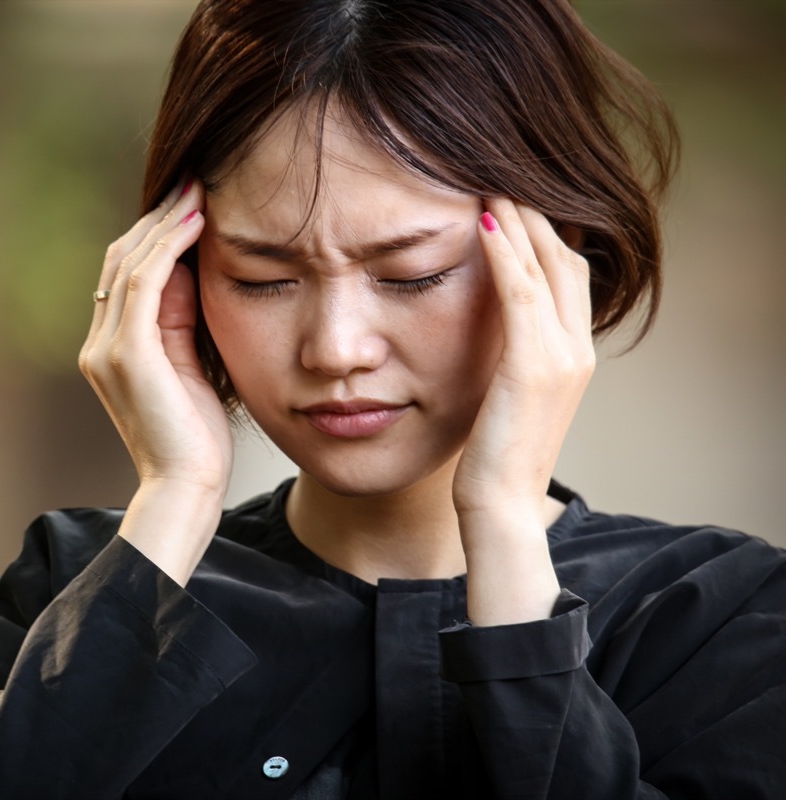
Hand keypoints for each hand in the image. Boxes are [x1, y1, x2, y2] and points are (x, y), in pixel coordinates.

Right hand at [79, 179, 232, 496]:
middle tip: (195, 182)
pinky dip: (169, 247)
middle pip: (120, 260)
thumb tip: (191, 273)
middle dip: (159, 217)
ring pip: (129, 263)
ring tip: (200, 190)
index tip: (191, 203)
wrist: (185, 488)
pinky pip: (144, 283)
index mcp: (109, 350)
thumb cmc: (196, 439)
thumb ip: (180, 325)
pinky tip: (197, 223)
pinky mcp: (128, 355)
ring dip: (166, 222)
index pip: (124, 274)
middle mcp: (98, 345)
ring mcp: (107, 349)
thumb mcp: (189, 371)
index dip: (154, 234)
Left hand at [454, 199, 594, 623]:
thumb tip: (487, 331)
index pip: (568, 275)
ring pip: (548, 267)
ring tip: (489, 184)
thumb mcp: (506, 398)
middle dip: (535, 215)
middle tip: (501, 177)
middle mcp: (576, 349)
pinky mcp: (533, 366)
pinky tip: (482, 224)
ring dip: (519, 221)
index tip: (514, 200)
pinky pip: (522, 293)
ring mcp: (561, 356)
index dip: (545, 234)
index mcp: (571, 356)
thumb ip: (508, 359)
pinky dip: (505, 254)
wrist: (499, 505)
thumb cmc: (492, 457)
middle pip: (566, 259)